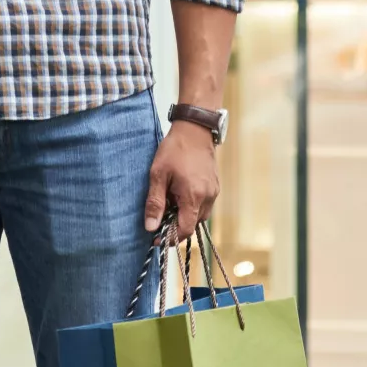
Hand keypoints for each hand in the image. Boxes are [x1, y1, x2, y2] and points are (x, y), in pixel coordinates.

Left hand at [145, 121, 219, 240]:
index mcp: (193, 196)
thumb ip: (155, 202)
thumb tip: (151, 227)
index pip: (185, 229)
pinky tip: (181, 194)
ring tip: (171, 202)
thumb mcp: (158, 174)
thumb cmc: (174, 150)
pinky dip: (193, 206)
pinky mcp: (215, 186)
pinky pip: (205, 205)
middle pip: (193, 224)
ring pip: (200, 216)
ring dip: (185, 216)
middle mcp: (208, 197)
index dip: (171, 237)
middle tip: (162, 216)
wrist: (195, 129)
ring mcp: (214, 191)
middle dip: (177, 225)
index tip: (157, 236)